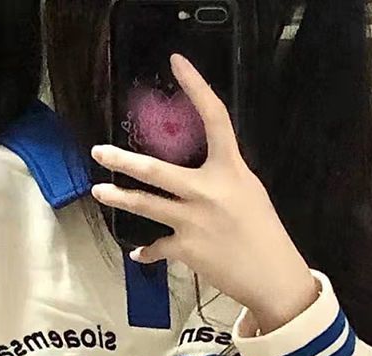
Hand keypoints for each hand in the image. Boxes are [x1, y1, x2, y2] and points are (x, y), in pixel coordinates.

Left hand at [91, 53, 318, 333]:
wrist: (272, 276)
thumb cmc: (264, 233)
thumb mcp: (249, 193)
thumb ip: (222, 178)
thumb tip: (195, 178)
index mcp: (231, 170)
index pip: (215, 118)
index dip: (196, 87)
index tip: (177, 63)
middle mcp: (209, 190)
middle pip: (156, 170)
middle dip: (123, 161)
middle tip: (99, 153)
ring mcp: (194, 220)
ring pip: (146, 205)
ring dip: (119, 198)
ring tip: (99, 191)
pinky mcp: (186, 249)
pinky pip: (158, 247)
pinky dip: (148, 251)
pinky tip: (140, 253)